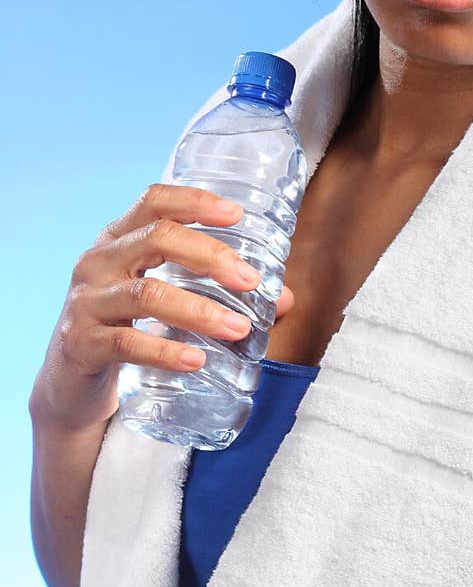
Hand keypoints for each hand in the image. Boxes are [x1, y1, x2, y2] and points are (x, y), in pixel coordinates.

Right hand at [29, 184, 295, 433]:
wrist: (71, 385)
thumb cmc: (127, 329)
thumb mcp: (166, 303)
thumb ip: (220, 295)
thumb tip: (286, 299)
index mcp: (119, 240)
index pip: (154, 201)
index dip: (195, 201)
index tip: (237, 214)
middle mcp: (97, 262)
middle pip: (156, 238)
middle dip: (210, 255)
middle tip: (250, 280)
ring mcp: (86, 303)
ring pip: (145, 295)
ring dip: (198, 310)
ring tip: (238, 327)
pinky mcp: (81, 344)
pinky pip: (127, 343)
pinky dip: (166, 351)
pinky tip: (196, 360)